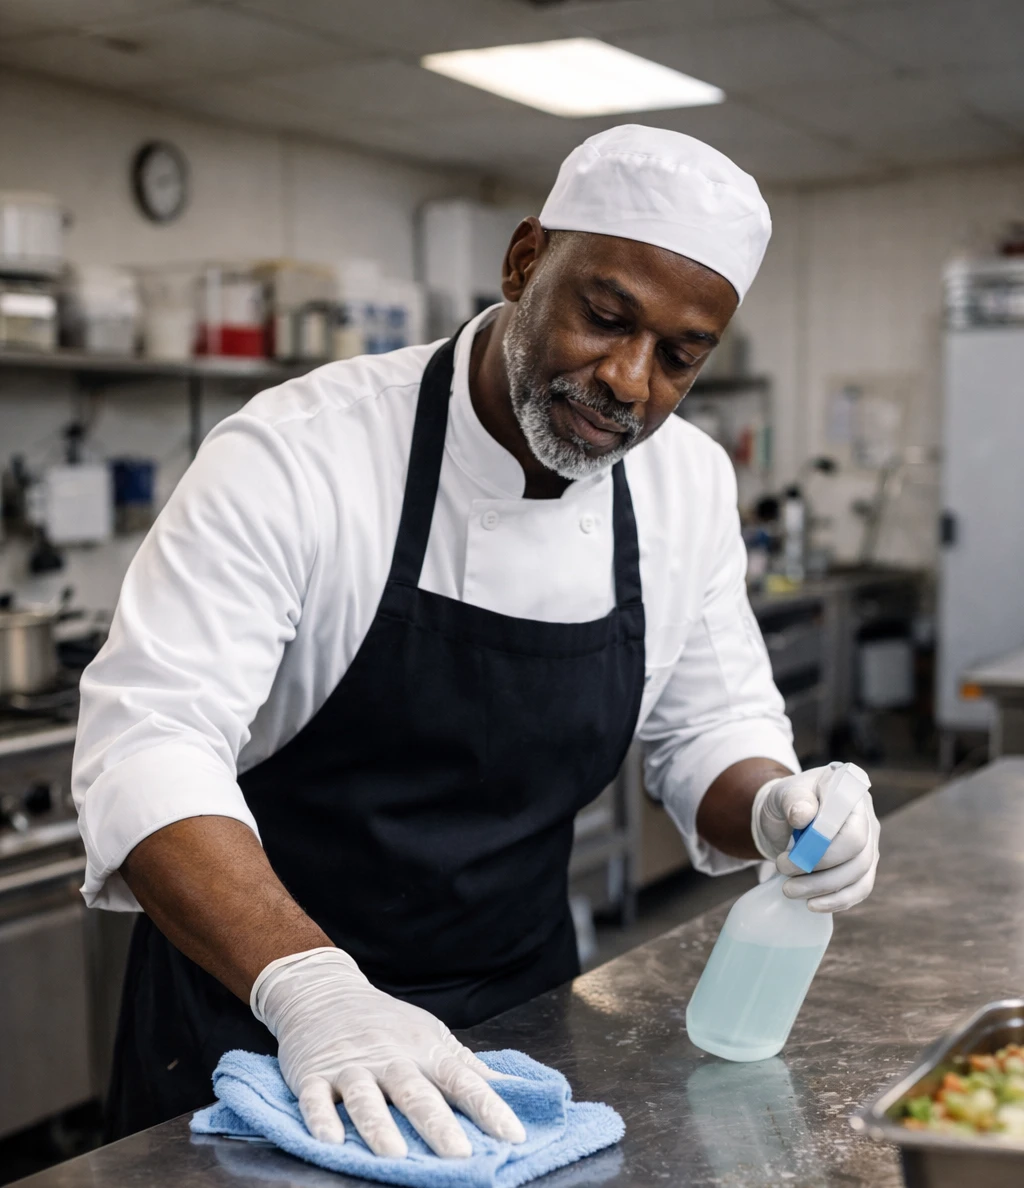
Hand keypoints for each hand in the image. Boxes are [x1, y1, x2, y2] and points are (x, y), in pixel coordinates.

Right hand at [252, 947, 525, 1157]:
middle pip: (415, 1092)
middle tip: (461, 1155)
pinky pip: (315, 1098)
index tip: (513, 1136)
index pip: (462, 1079)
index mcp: (423, 1049)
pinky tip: (330, 1140)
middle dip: (438, 1124)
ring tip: (395, 1155)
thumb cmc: (385, 1022)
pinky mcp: (312, 1073)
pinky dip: (321, 1118)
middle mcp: (389, 1057)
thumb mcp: (429, 1034)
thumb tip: (511, 1090)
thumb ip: (464, 1066)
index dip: (489, 1107)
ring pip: (365, 1096)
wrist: (324, 991)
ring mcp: (350, 1065)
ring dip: (379, 1126)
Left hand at [750, 765, 879, 912]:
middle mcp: (867, 820)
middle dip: (819, 871)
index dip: (824, 846)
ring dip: (823, 889)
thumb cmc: (788, 801)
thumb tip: (803, 815)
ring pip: (859, 876)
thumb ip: (793, 799)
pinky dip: (837, 901)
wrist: (786, 816)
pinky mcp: (864, 867)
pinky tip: (813, 905)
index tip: (791, 853)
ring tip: (790, 890)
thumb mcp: (783, 793)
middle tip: (783, 869)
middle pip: (857, 855)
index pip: (851, 827)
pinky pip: (860, 889)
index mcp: (851, 795)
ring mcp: (869, 844)